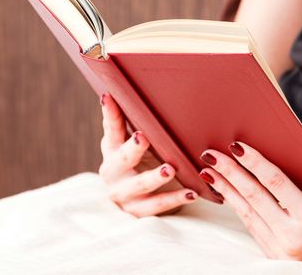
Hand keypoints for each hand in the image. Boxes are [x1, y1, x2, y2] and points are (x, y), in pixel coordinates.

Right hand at [98, 93, 197, 216]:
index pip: (110, 128)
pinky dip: (176, 199)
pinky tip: (192, 192)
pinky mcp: (137, 211)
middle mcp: (113, 172)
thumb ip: (134, 122)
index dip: (110, 114)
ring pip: (139, 185)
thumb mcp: (134, 143)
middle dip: (132, 149)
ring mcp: (123, 194)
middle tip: (143, 137)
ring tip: (170, 170)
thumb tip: (136, 90)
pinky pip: (157, 206)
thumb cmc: (138, 162)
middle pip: (121, 159)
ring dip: (154, 177)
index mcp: (111, 150)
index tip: (110, 97)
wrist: (134, 200)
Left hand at [198, 141, 301, 259]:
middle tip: (211, 154)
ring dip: (227, 190)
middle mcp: (294, 237)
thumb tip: (275, 147)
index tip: (235, 146)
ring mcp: (284, 250)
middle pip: (253, 197)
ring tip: (210, 171)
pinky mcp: (277, 256)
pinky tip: (227, 192)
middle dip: (229, 173)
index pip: (274, 182)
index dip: (252, 162)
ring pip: (247, 213)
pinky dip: (238, 207)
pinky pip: (252, 226)